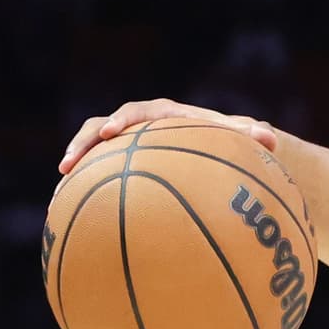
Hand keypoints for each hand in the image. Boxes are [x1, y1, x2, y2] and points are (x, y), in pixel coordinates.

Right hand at [62, 98, 275, 174]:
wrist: (218, 144)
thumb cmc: (230, 139)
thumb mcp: (242, 136)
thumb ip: (252, 134)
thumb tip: (271, 138)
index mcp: (163, 114)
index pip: (137, 113)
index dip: (121, 121)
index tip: (110, 133)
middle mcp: (138, 126)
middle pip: (100, 129)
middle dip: (83, 144)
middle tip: (68, 162)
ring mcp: (127, 144)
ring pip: (93, 153)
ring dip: (76, 168)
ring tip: (58, 192)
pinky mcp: (122, 163)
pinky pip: (99, 176)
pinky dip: (85, 191)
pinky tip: (73, 216)